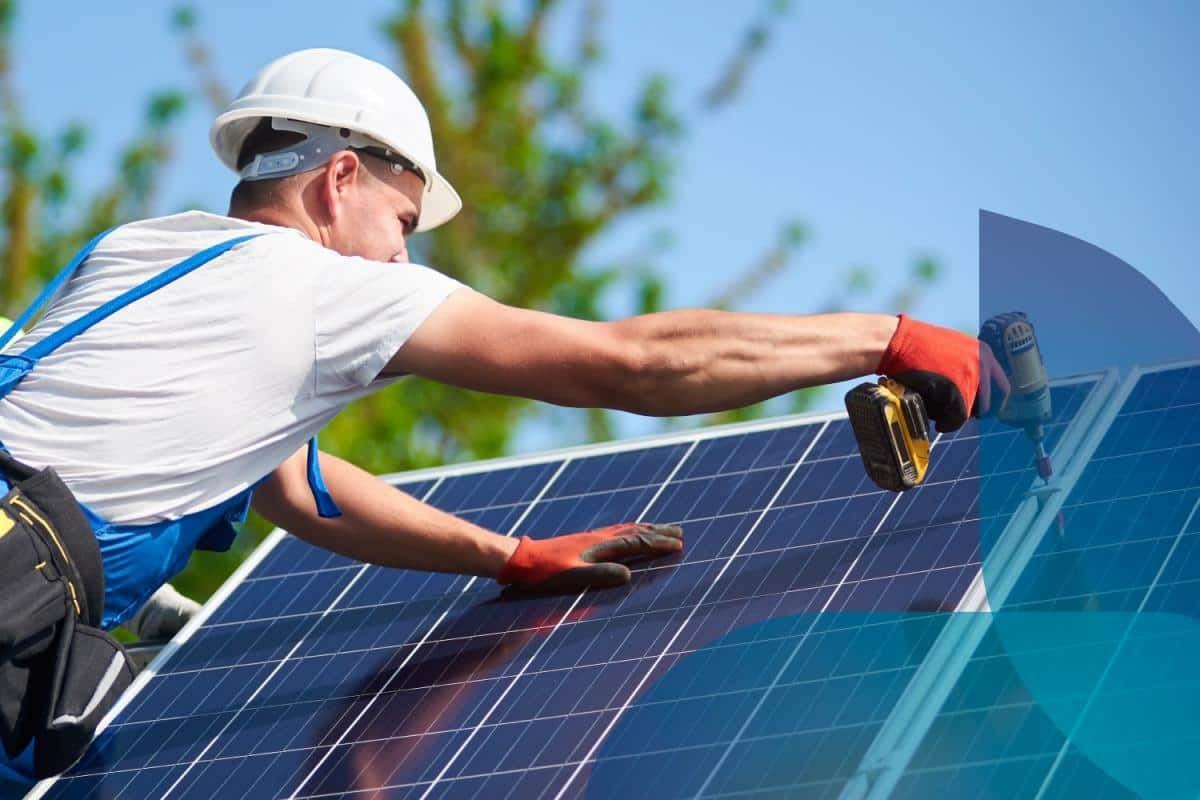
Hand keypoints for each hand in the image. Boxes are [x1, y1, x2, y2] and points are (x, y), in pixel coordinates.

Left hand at [498, 522, 683, 593]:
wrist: (519, 560)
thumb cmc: (543, 572)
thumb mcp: (571, 577)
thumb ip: (599, 575)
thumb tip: (628, 576)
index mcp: (599, 546)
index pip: (636, 543)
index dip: (658, 544)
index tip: (679, 544)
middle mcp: (598, 539)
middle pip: (635, 532)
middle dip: (658, 533)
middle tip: (680, 533)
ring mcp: (590, 538)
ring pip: (625, 530)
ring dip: (646, 530)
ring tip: (660, 530)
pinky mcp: (583, 542)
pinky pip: (614, 532)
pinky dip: (629, 531)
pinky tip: (626, 535)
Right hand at [877, 314, 1010, 431]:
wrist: (899, 341)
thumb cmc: (918, 346)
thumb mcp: (952, 348)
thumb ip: (967, 365)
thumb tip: (972, 391)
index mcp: (984, 353)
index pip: (1001, 387)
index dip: (993, 403)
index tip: (984, 413)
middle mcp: (982, 365)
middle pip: (986, 404)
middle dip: (970, 414)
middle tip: (954, 415)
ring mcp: (970, 377)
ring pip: (969, 412)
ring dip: (954, 417)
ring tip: (939, 413)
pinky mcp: (956, 390)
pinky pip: (956, 417)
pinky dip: (947, 423)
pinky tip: (938, 421)